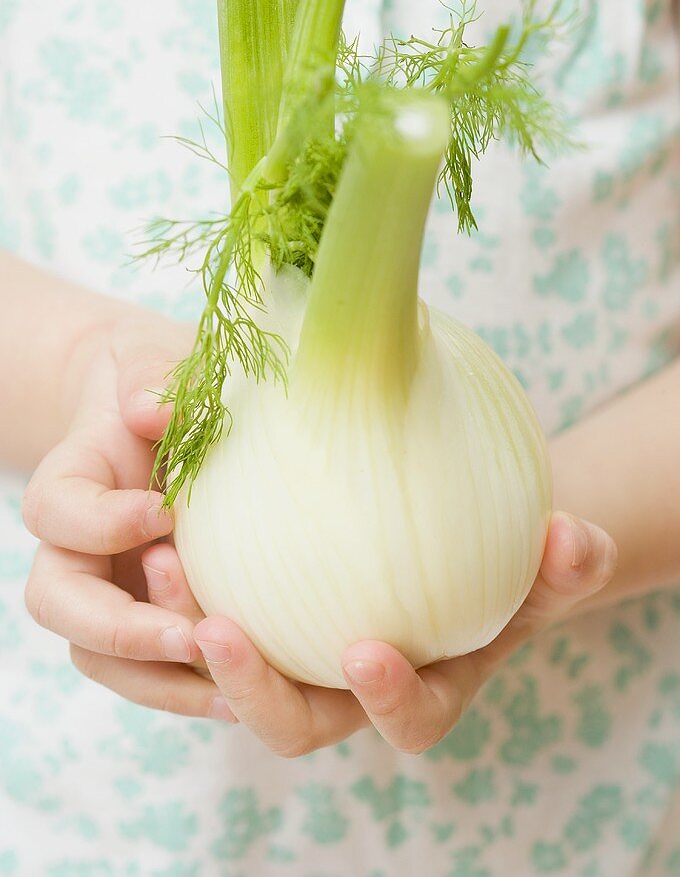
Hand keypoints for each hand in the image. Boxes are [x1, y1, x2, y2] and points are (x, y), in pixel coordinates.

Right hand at [21, 313, 236, 722]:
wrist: (161, 415)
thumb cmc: (159, 381)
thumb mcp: (153, 358)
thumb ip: (151, 376)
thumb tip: (152, 414)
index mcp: (72, 479)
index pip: (58, 510)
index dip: (101, 522)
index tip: (164, 511)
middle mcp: (76, 544)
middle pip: (59, 603)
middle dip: (120, 628)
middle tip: (191, 636)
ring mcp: (107, 585)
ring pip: (98, 655)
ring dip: (156, 678)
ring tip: (228, 692)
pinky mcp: (146, 612)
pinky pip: (148, 669)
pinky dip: (186, 688)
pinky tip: (244, 696)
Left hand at [139, 510, 616, 753]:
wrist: (459, 535)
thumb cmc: (508, 556)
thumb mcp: (545, 560)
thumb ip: (567, 561)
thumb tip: (579, 538)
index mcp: (423, 687)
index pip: (406, 719)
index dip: (387, 700)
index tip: (366, 652)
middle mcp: (351, 688)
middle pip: (292, 719)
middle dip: (247, 687)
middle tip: (212, 627)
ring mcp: (298, 652)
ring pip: (230, 667)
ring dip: (187, 624)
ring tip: (158, 562)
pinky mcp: (261, 610)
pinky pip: (212, 600)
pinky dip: (185, 572)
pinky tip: (165, 504)